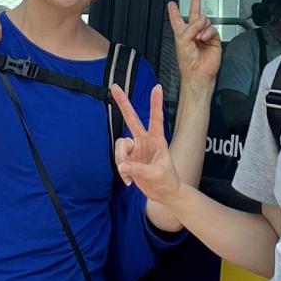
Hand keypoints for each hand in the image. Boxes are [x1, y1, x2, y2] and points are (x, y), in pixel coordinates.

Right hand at [112, 81, 181, 207]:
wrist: (163, 193)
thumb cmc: (166, 180)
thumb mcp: (156, 174)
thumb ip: (139, 169)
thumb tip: (122, 166)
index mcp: (157, 140)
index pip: (156, 118)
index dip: (156, 103)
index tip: (157, 87)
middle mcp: (145, 140)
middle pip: (131, 118)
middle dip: (123, 103)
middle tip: (114, 87)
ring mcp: (135, 148)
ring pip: (120, 145)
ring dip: (120, 159)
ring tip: (128, 175)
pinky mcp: (128, 158)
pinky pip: (118, 159)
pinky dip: (121, 171)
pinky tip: (129, 181)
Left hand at [168, 0, 222, 94]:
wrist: (198, 73)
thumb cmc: (187, 62)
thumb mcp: (183, 41)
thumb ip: (191, 27)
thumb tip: (202, 19)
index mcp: (182, 33)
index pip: (177, 19)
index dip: (174, 11)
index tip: (172, 3)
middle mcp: (193, 33)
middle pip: (194, 14)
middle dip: (195, 2)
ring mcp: (203, 36)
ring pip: (205, 22)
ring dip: (201, 27)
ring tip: (199, 36)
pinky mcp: (214, 40)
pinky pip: (212, 29)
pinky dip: (208, 32)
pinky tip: (204, 38)